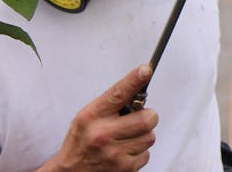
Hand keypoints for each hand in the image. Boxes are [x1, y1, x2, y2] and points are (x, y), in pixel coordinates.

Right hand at [38, 64, 157, 171]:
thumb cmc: (81, 141)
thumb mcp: (88, 117)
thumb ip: (111, 104)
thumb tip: (138, 88)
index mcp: (92, 116)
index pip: (117, 94)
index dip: (134, 80)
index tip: (145, 70)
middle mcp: (103, 134)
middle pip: (147, 118)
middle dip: (148, 117)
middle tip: (139, 118)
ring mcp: (115, 153)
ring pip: (150, 136)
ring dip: (143, 135)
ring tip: (126, 138)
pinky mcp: (124, 168)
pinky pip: (146, 154)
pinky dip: (139, 152)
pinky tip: (124, 152)